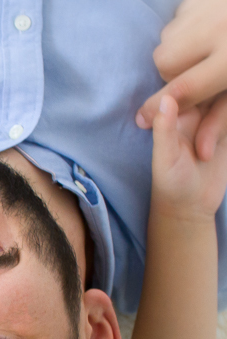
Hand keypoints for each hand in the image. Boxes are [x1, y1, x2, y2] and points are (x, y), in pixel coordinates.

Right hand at [136, 0, 226, 161]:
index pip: (184, 89)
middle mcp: (218, 28)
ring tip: (206, 50)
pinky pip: (177, 19)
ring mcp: (209, 7)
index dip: (159, 107)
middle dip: (173, 72)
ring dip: (179, 50)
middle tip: (197, 72)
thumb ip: (223, 118)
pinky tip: (210, 29)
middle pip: (165, 61)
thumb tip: (201, 152)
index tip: (141, 119)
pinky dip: (187, 29)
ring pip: (168, 39)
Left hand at [150, 94, 226, 220]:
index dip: (197, 87)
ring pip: (225, 104)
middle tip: (202, 149)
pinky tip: (214, 149)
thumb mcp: (165, 157)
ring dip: (218, 126)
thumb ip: (165, 128)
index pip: (187, 85)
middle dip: (214, 115)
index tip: (194, 115)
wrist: (190, 206)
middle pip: (213, 90)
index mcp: (174, 113)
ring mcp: (213, 120)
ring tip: (204, 156)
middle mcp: (194, 112)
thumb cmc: (170, 183)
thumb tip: (167, 97)